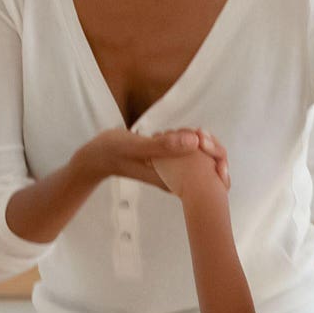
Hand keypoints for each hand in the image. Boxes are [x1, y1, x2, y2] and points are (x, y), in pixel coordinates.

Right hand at [80, 126, 229, 191]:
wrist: (97, 157)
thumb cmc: (113, 152)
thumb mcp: (136, 147)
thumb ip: (163, 146)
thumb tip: (194, 142)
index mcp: (176, 181)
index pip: (213, 175)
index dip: (216, 155)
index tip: (201, 138)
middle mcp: (179, 179)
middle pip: (212, 163)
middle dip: (206, 143)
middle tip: (189, 131)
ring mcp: (176, 171)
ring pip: (201, 154)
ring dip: (195, 138)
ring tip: (172, 133)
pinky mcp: (172, 162)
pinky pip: (190, 150)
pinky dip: (185, 138)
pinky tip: (168, 133)